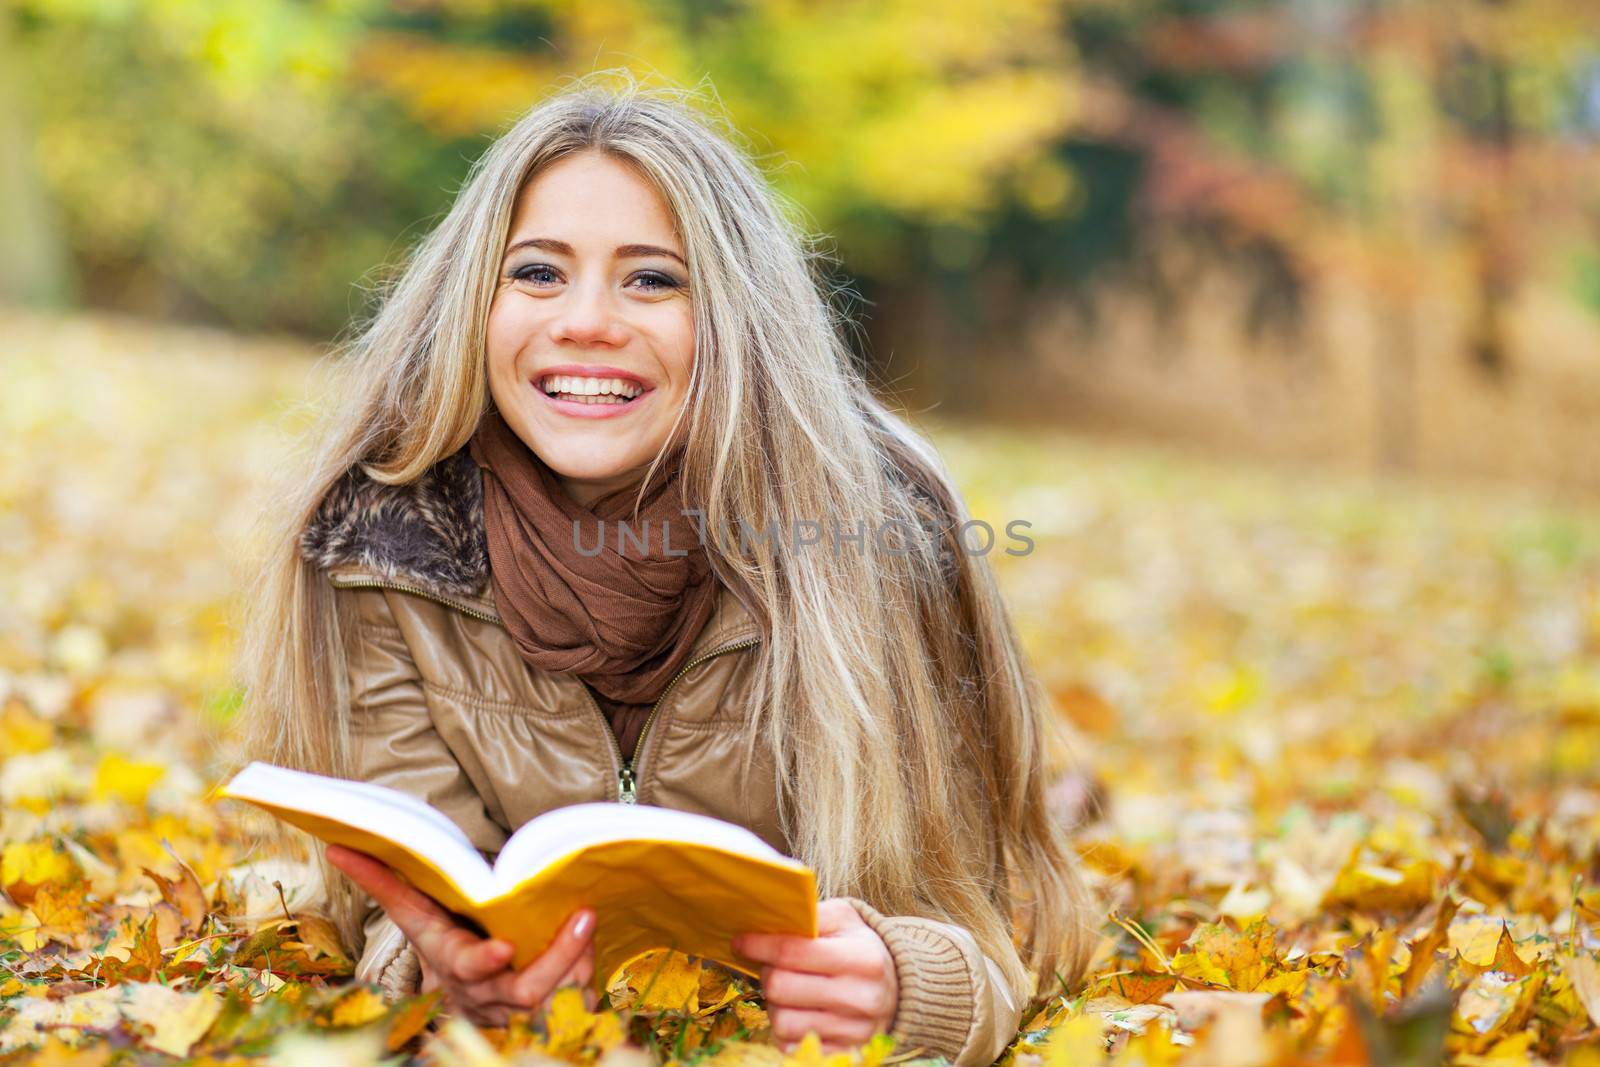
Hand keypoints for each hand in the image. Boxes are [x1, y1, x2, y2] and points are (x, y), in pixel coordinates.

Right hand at [327, 844, 595, 1024]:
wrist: (465, 1000)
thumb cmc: (445, 941)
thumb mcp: (417, 916)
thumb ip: (386, 883)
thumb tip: (338, 847)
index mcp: (456, 965)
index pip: (468, 966)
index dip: (484, 962)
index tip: (502, 948)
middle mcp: (489, 995)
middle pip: (526, 989)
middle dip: (558, 956)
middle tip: (583, 918)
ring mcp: (521, 1012)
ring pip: (561, 994)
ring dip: (580, 960)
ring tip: (588, 922)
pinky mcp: (551, 1017)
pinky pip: (579, 1001)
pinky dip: (588, 974)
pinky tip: (590, 949)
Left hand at [732, 898, 897, 1053]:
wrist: (897, 991)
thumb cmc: (861, 949)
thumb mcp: (845, 920)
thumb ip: (811, 915)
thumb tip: (769, 919)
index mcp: (862, 958)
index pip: (792, 952)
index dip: (759, 946)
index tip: (741, 941)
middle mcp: (860, 998)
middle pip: (781, 988)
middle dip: (767, 974)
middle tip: (773, 967)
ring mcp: (852, 1031)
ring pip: (782, 1021)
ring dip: (775, 1005)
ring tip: (789, 992)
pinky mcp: (843, 1054)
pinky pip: (791, 1047)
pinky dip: (787, 1030)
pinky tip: (799, 1013)